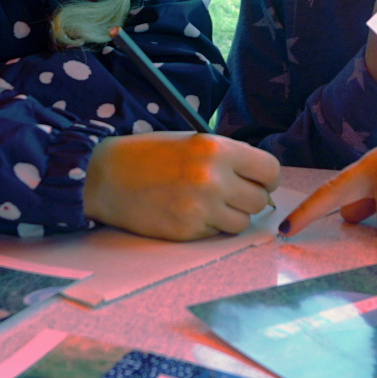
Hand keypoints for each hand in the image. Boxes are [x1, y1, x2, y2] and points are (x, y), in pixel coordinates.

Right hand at [83, 132, 281, 240]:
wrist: (106, 176)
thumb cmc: (150, 156)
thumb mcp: (194, 143)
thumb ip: (228, 159)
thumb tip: (262, 183)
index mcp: (217, 149)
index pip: (270, 170)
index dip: (265, 179)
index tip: (256, 181)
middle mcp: (213, 177)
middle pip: (259, 201)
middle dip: (247, 200)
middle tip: (226, 194)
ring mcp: (201, 207)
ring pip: (242, 223)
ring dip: (229, 217)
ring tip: (205, 204)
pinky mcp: (187, 230)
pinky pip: (216, 234)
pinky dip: (207, 227)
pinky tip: (186, 212)